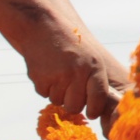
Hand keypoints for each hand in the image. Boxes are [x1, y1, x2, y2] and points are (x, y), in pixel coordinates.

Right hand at [12, 0, 129, 124]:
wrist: (42, 26)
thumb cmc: (70, 44)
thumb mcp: (91, 56)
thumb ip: (95, 80)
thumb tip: (95, 108)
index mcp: (94, 67)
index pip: (98, 99)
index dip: (94, 109)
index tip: (91, 113)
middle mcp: (78, 73)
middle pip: (75, 106)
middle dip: (72, 102)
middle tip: (69, 89)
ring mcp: (58, 76)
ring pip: (58, 101)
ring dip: (57, 92)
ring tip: (57, 72)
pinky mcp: (41, 79)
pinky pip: (44, 94)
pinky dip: (44, 86)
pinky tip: (46, 69)